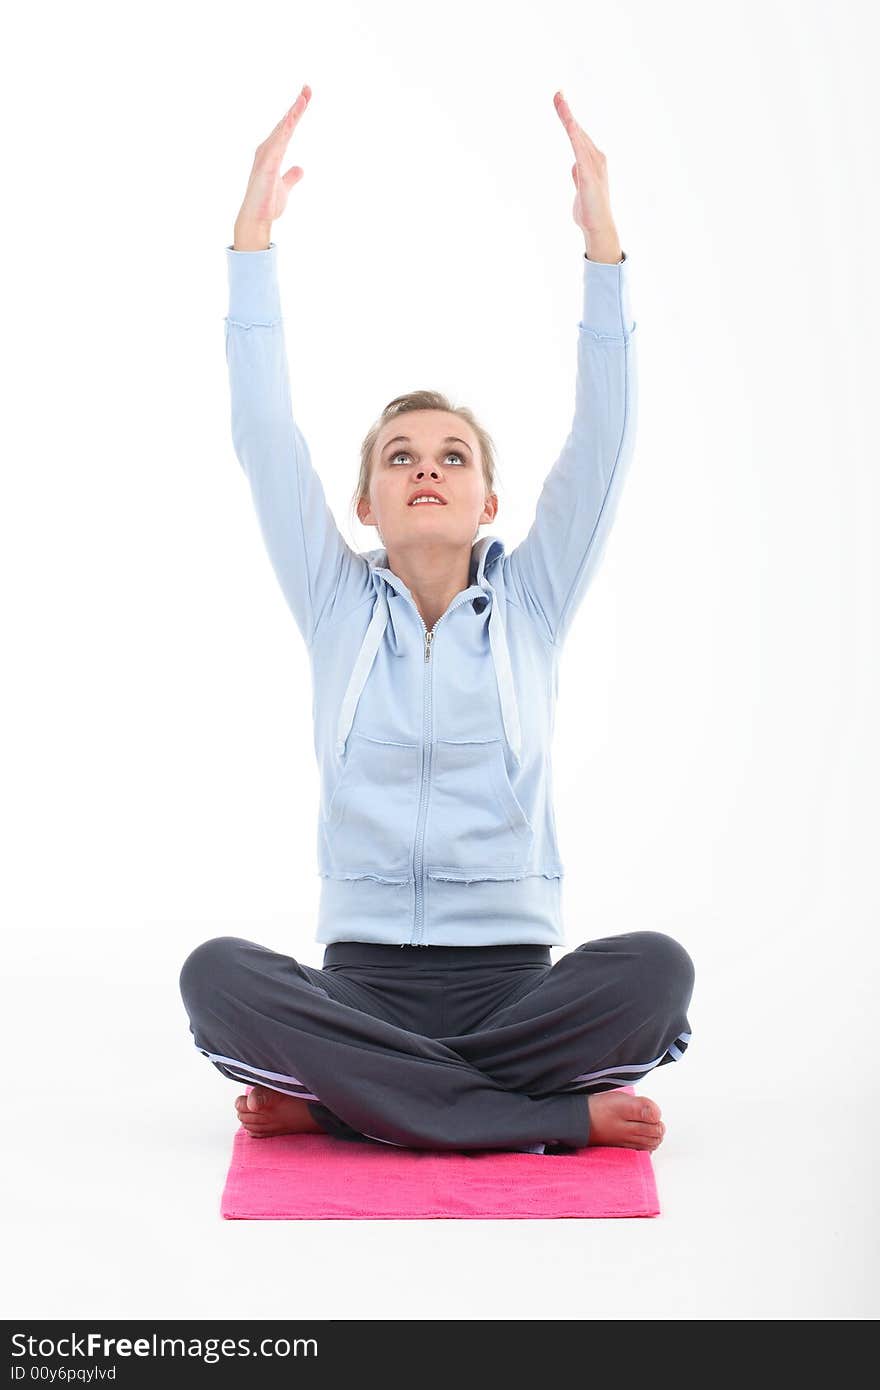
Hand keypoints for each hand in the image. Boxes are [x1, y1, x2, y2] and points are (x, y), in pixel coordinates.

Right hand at [234, 84, 311, 235]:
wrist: (257, 220)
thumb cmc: (267, 204)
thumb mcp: (285, 188)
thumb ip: (291, 177)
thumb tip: (300, 169)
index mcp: (272, 152)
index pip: (287, 128)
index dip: (296, 113)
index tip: (306, 96)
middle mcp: (267, 150)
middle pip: (284, 123)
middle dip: (296, 106)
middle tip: (308, 88)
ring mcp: (266, 157)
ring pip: (282, 130)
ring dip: (292, 114)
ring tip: (304, 99)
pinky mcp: (266, 166)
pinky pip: (277, 145)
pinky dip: (284, 132)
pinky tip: (292, 121)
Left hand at [553, 90, 617, 243]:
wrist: (597, 226)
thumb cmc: (589, 209)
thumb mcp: (581, 186)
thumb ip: (578, 173)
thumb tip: (575, 165)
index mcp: (592, 159)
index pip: (578, 134)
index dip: (569, 117)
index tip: (560, 101)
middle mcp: (596, 157)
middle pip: (578, 130)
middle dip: (567, 112)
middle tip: (557, 94)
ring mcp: (593, 165)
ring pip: (578, 136)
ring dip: (569, 119)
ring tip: (560, 101)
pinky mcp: (588, 175)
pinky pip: (580, 152)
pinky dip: (575, 137)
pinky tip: (570, 126)